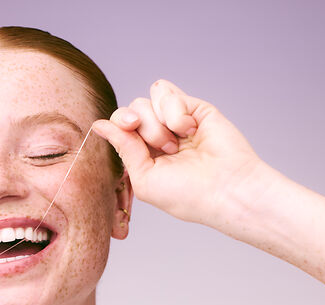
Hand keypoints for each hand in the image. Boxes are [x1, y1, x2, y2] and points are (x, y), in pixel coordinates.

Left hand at [93, 80, 266, 225]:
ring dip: (157, 123)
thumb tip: (98, 124)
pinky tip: (189, 129)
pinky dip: (173, 110)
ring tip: (177, 144)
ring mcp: (175, 121)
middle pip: (130, 110)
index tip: (129, 129)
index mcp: (143, 155)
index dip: (119, 124)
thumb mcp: (144, 178)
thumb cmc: (187, 194)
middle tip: (163, 147)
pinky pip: (165, 91)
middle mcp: (157, 136)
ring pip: (145, 100)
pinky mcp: (193, 107)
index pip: (119, 127)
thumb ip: (123, 148)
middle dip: (140, 126)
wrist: (226, 188)